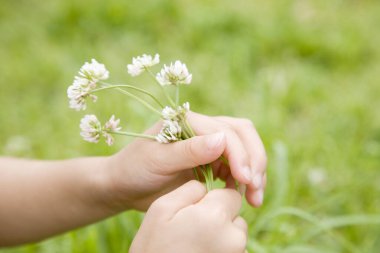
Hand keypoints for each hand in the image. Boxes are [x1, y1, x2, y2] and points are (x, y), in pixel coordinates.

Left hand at [106, 112, 266, 210]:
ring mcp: (208, 143)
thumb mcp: (158, 161)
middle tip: (256, 189)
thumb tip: (223, 140)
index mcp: (187, 121)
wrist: (125, 186)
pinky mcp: (211, 160)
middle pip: (242, 134)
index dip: (239, 154)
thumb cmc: (135, 170)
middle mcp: (201, 127)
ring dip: (254, 171)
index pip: (225, 131)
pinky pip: (237, 164)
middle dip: (254, 160)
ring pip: (245, 147)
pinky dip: (244, 178)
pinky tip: (240, 195)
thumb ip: (190, 151)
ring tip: (254, 198)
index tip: (246, 180)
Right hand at [129, 181, 247, 252]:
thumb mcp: (161, 209)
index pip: (231, 194)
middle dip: (219, 217)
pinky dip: (220, 250)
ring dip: (221, 235)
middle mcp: (234, 237)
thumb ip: (190, 189)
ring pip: (235, 234)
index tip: (198, 208)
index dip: (214, 198)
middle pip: (235, 215)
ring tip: (194, 244)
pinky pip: (232, 251)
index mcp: (216, 216)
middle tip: (192, 229)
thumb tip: (207, 187)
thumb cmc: (153, 248)